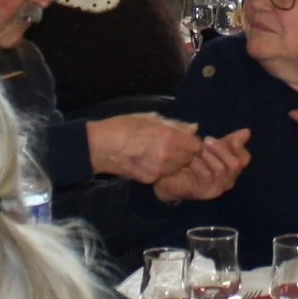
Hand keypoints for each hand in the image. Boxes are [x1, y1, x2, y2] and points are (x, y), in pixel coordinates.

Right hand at [85, 112, 203, 185]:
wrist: (100, 147)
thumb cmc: (123, 126)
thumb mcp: (150, 118)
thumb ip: (175, 124)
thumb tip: (193, 128)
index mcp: (170, 137)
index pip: (196, 146)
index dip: (193, 143)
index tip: (186, 140)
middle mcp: (168, 156)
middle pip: (189, 159)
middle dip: (186, 153)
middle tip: (174, 146)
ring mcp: (159, 170)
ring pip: (178, 169)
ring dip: (175, 162)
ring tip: (162, 153)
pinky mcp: (150, 179)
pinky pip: (164, 175)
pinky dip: (163, 169)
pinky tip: (152, 160)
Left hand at [155, 128, 248, 203]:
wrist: (171, 177)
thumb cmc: (193, 161)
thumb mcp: (212, 148)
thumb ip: (228, 142)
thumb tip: (247, 132)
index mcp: (232, 168)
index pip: (244, 158)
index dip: (238, 147)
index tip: (228, 138)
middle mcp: (228, 180)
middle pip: (235, 164)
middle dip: (220, 149)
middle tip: (206, 140)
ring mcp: (217, 188)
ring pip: (220, 169)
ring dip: (208, 156)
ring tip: (196, 150)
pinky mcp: (205, 192)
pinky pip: (207, 176)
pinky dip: (199, 165)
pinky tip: (190, 160)